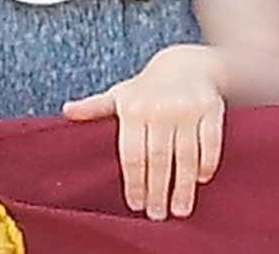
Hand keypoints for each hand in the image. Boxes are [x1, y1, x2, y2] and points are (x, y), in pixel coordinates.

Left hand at [64, 45, 225, 219]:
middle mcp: (160, 108)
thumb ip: (95, 107)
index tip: (137, 205)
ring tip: (180, 209)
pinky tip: (200, 179)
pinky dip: (207, 162)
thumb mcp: (120, 94)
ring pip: (185, 155)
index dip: (135, 183)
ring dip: (183, 185)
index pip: (133, 156)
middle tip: (158, 215)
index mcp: (133, 108)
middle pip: (158, 158)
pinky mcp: (211, 107)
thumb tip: (67, 112)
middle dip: (158, 191)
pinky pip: (210, 141)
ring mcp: (187, 107)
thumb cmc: (148, 87)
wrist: (187, 63)